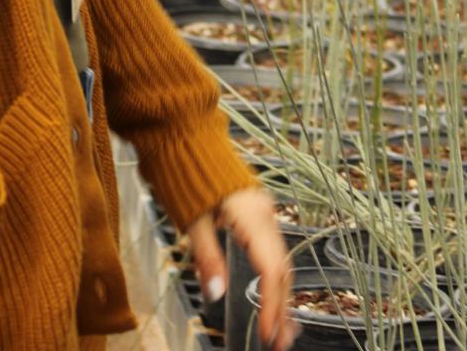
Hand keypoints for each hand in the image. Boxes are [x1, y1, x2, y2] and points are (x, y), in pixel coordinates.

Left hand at [187, 186, 294, 350]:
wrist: (184, 136)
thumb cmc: (184, 173)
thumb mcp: (192, 220)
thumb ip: (207, 257)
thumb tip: (218, 293)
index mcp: (253, 216)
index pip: (272, 270)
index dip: (272, 306)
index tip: (267, 336)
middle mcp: (264, 213)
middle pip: (282, 267)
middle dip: (281, 307)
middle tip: (278, 343)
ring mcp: (263, 210)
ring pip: (280, 259)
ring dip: (280, 295)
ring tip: (280, 328)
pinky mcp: (256, 211)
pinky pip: (273, 248)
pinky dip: (274, 275)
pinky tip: (273, 293)